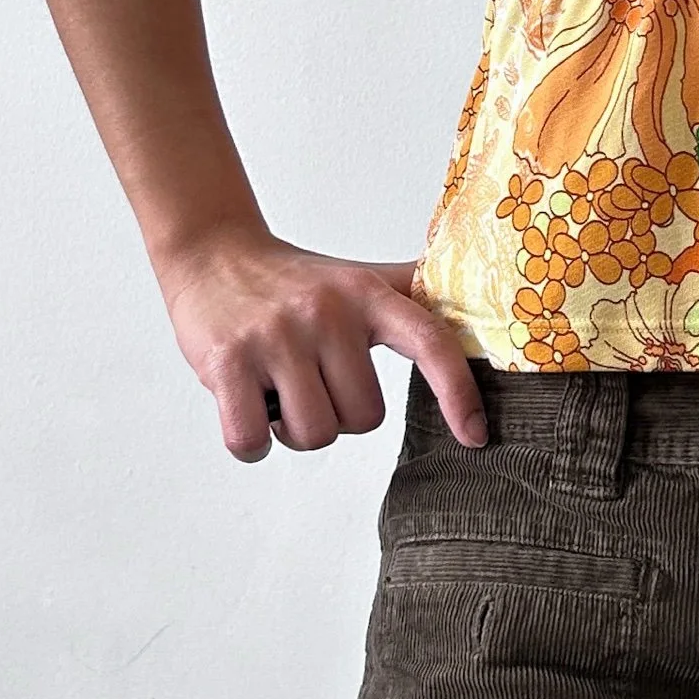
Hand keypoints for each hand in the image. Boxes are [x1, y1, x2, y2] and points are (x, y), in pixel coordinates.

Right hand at [156, 226, 488, 463]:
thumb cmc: (295, 283)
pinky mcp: (227, 362)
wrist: (212, 255)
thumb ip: (415, 296)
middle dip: (339, 416)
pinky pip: (253, 440)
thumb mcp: (360, 279)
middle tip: (312, 382)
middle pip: (363, 419)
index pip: (431, 342)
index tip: (474, 435)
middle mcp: (327, 312)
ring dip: (295, 431)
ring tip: (280, 391)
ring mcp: (275, 337)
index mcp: (368, 296)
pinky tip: (249, 408)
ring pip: (313, 435)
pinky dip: (253, 442)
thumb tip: (486, 306)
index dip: (458, 392)